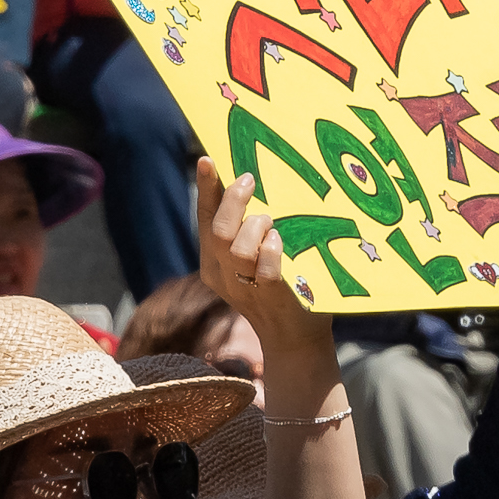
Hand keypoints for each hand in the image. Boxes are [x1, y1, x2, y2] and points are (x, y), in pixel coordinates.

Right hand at [196, 158, 329, 359]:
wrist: (294, 338)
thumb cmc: (281, 288)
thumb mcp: (257, 257)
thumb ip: (251, 230)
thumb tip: (256, 185)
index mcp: (214, 261)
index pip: (205, 220)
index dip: (206, 189)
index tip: (208, 160)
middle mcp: (223, 274)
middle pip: (218, 231)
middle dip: (233, 201)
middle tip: (249, 180)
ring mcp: (244, 288)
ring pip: (237, 249)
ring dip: (254, 227)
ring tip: (270, 221)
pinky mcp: (270, 297)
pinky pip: (264, 270)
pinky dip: (270, 251)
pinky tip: (278, 241)